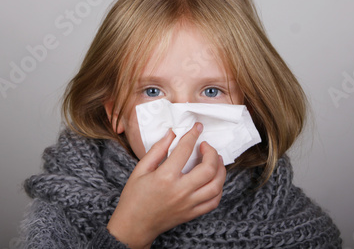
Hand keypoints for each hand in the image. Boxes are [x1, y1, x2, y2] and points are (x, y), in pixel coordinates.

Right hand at [106, 122, 225, 248]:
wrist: (133, 226)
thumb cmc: (134, 197)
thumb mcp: (140, 170)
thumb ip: (157, 150)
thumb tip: (171, 134)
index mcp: (165, 177)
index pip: (185, 150)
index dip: (193, 135)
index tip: (197, 128)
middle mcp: (180, 191)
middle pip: (208, 168)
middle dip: (212, 152)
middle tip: (206, 146)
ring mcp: (188, 204)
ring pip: (216, 185)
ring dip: (220, 170)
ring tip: (216, 160)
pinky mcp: (192, 213)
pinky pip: (214, 201)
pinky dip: (218, 188)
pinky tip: (214, 179)